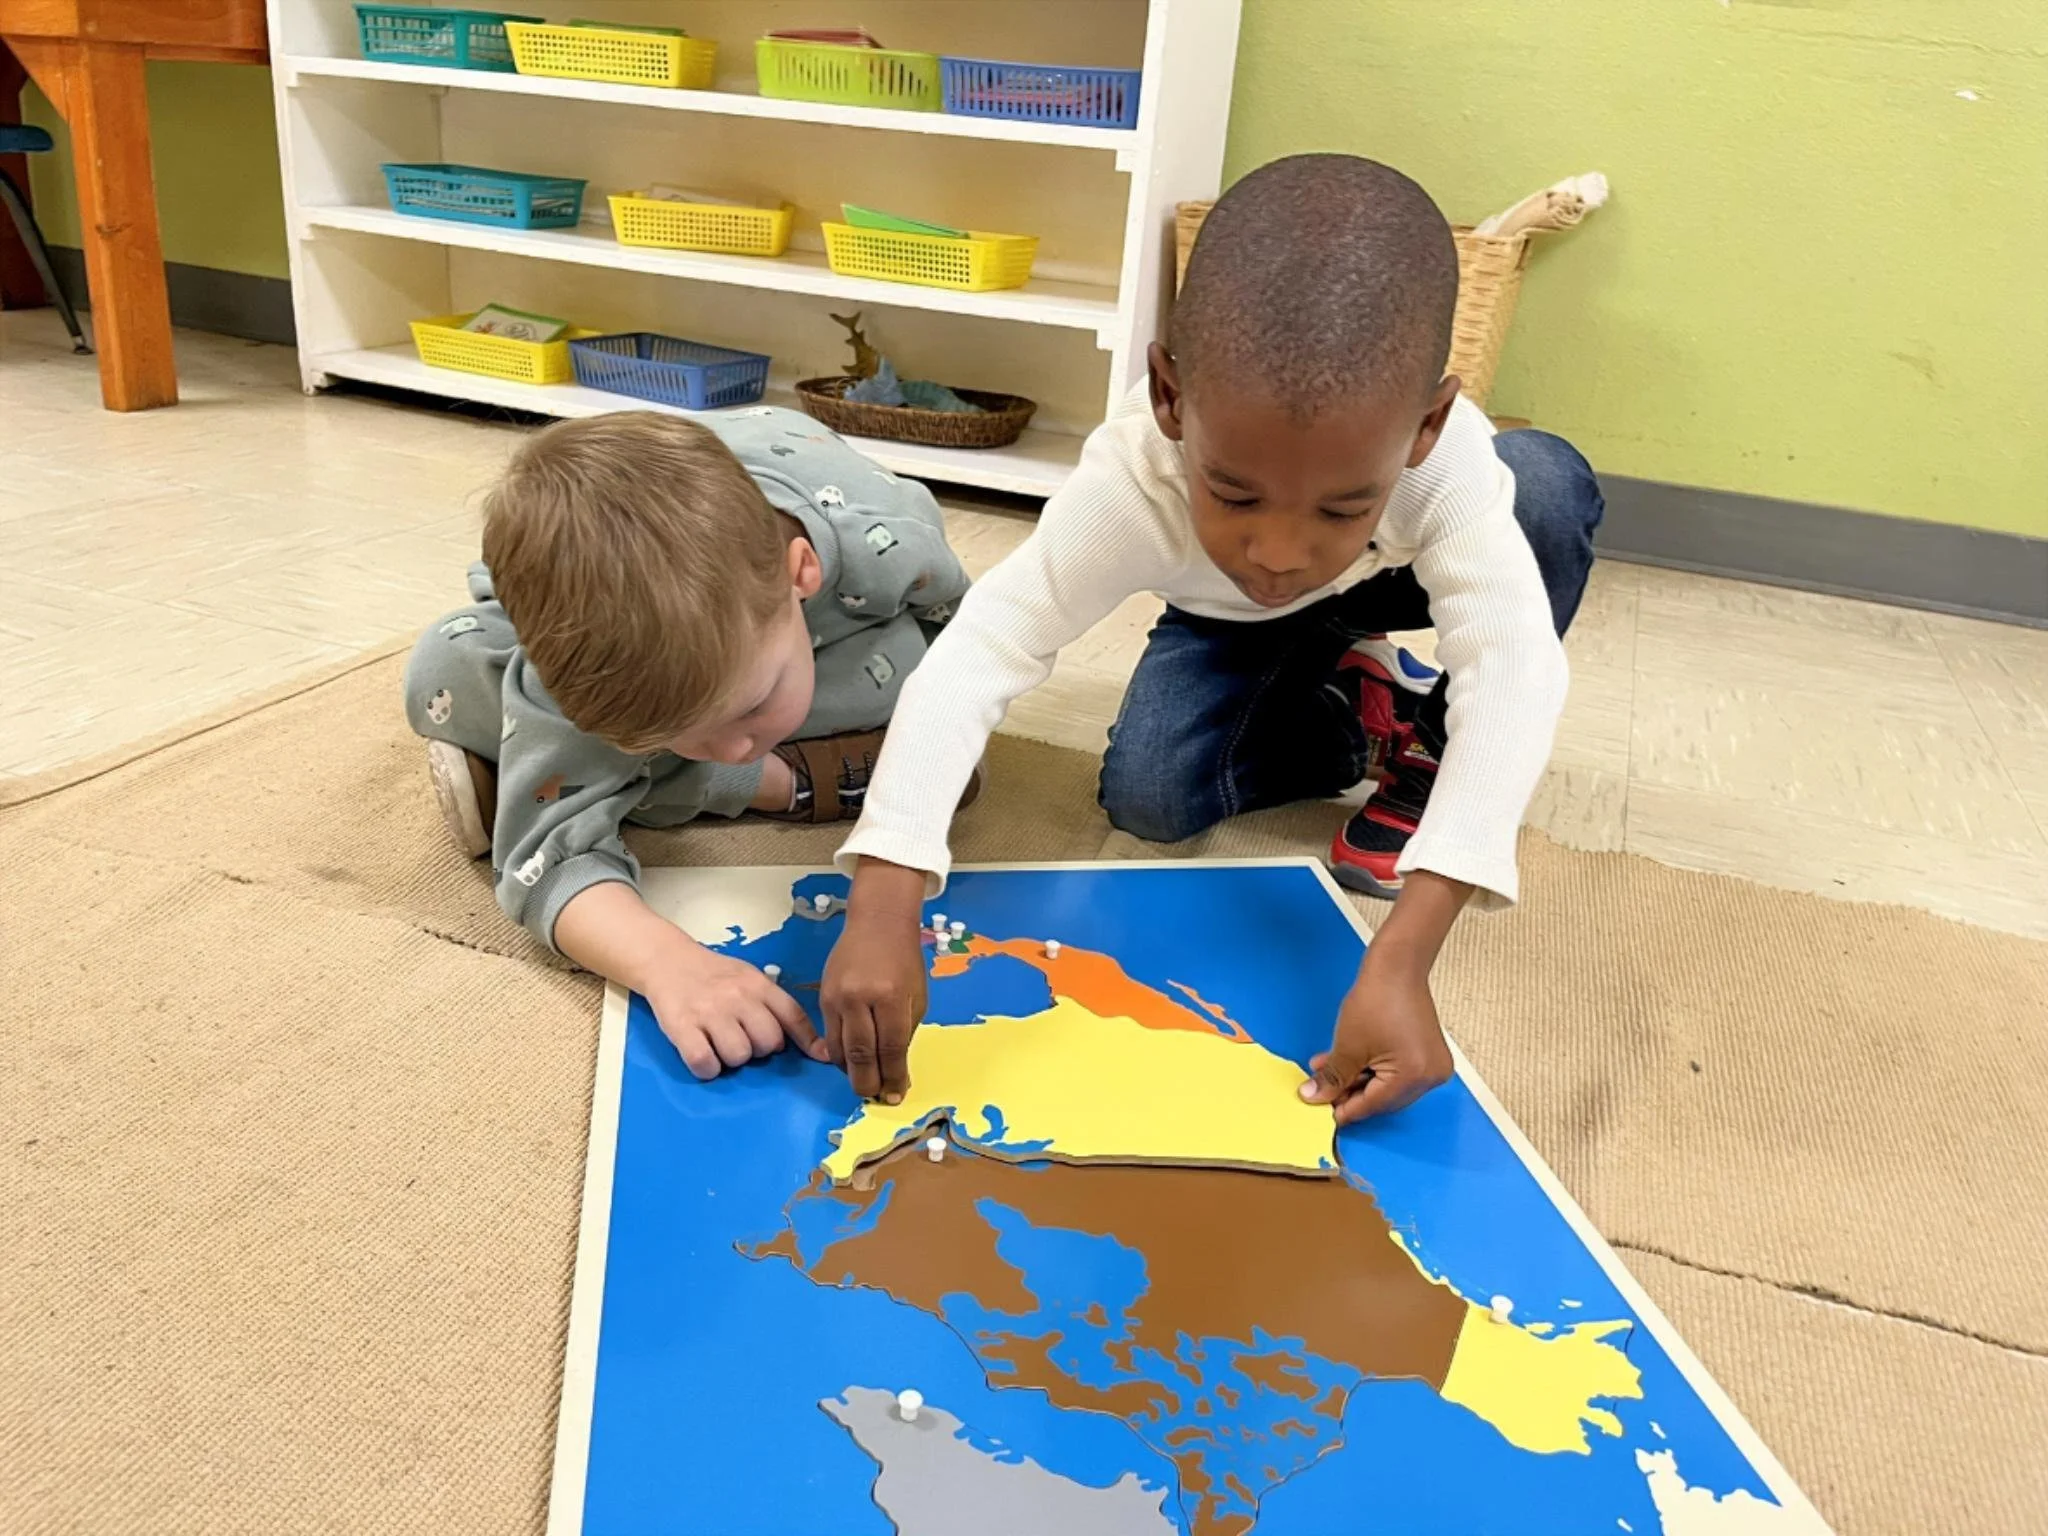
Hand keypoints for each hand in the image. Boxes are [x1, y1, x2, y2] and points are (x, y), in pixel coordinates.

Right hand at [645, 946, 826, 1081]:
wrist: (667, 959)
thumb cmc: (714, 975)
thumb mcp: (750, 980)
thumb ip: (776, 1007)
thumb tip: (815, 1046)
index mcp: (758, 985)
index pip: (793, 1015)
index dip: (809, 1041)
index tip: (821, 1058)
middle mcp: (737, 997)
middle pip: (768, 1043)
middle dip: (759, 1049)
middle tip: (742, 1039)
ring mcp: (709, 1012)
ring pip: (738, 1056)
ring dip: (731, 1059)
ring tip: (719, 1043)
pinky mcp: (682, 1027)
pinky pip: (705, 1062)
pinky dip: (707, 1067)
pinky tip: (703, 1055)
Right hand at [822, 858, 928, 1101]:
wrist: (877, 923)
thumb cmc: (904, 960)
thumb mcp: (916, 996)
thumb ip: (905, 1032)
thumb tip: (895, 1070)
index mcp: (891, 997)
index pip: (891, 1048)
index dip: (893, 1076)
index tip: (896, 1095)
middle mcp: (860, 998)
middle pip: (861, 1053)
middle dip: (868, 1082)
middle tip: (875, 1098)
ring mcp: (838, 997)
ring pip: (840, 1048)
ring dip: (851, 1072)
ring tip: (864, 1084)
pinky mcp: (823, 997)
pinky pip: (830, 1035)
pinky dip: (840, 1054)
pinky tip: (850, 1062)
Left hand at [1298, 870, 1468, 1124]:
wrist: (1397, 966)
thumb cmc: (1376, 1000)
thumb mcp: (1348, 1045)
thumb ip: (1332, 1078)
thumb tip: (1314, 1098)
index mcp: (1414, 1077)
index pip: (1373, 1105)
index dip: (1343, 1109)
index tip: (1321, 1111)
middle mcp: (1430, 1077)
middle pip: (1382, 1099)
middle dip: (1349, 1093)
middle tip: (1321, 1088)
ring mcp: (1433, 1066)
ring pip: (1388, 1086)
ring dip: (1358, 1081)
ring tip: (1328, 1070)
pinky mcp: (1428, 1055)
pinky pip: (1397, 1073)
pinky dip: (1373, 1070)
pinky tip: (1349, 1062)